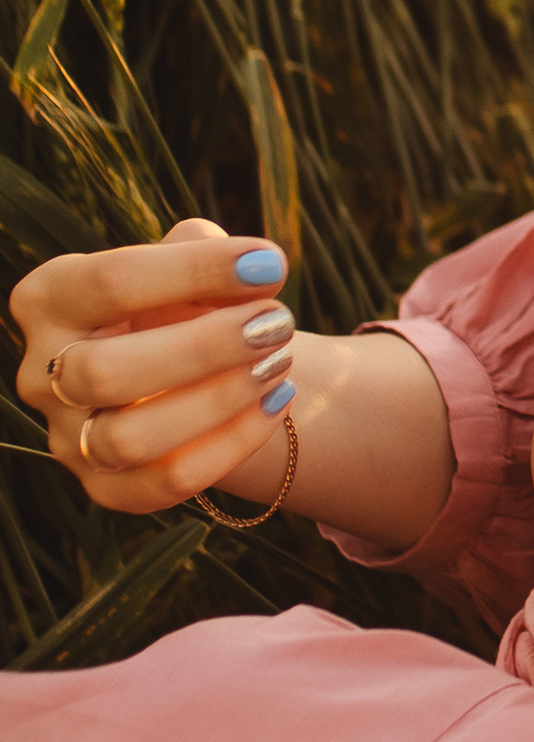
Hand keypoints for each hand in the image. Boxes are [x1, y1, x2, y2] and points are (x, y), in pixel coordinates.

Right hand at [11, 218, 298, 514]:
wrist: (185, 369)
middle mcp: (44, 373)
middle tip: (277, 322)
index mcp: (50, 299)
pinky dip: (232, 443)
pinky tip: (277, 401)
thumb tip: (258, 270)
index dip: (194, 271)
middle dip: (203, 347)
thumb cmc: (180, 300)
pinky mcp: (106, 487)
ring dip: (219, 400)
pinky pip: (166, 482)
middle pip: (103, 371)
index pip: (110, 282)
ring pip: (129, 438)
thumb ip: (204, 254)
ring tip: (280, 362)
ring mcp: (68, 438)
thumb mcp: (184, 262)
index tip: (270, 265)